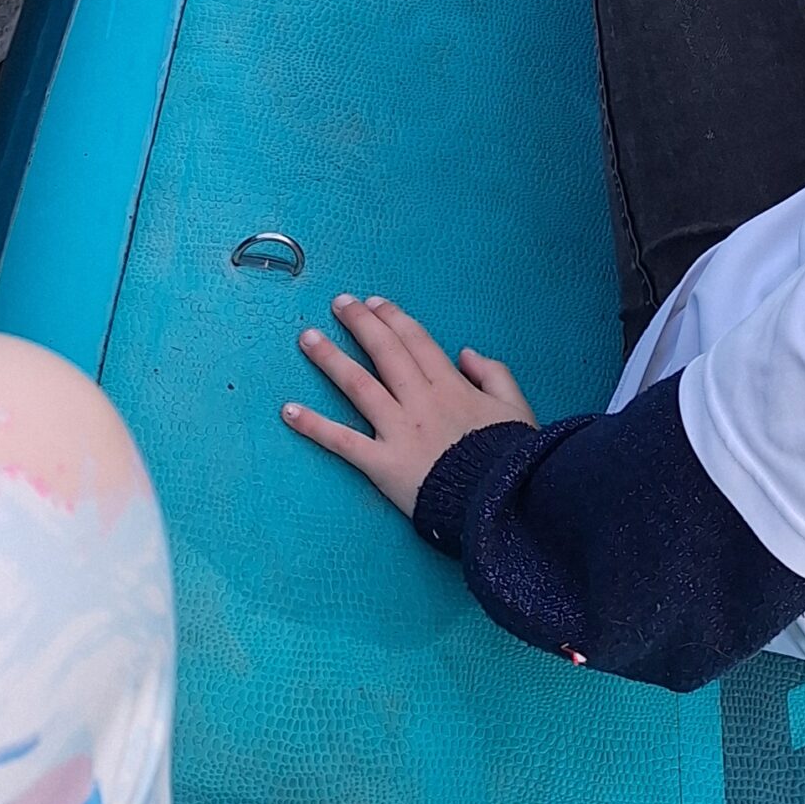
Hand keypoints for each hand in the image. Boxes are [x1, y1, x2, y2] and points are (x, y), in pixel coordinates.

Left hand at [285, 295, 537, 516]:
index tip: (374, 303)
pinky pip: (343, 441)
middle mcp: (421, 401)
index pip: (417, 341)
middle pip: (385, 353)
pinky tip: (289, 410)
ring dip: (331, 360)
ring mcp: (398, 430)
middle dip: (360, 323)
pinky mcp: (382, 463)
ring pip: (359, 386)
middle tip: (338, 304)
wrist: (501, 501)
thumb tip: (465, 353)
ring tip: (307, 339)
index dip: (393, 319)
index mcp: (452, 386)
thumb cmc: (510, 457)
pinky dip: (314, 426)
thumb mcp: (516, 407)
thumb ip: (494, 374)